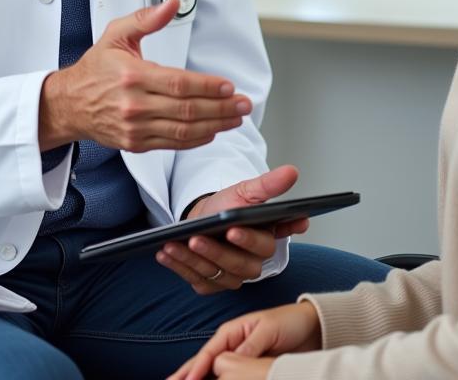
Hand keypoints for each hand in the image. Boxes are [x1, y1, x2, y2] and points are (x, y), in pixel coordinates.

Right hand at [38, 0, 251, 151]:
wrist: (69, 104)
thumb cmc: (95, 69)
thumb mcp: (116, 35)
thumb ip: (146, 19)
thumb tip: (172, 3)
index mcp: (132, 76)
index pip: (178, 84)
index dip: (207, 86)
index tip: (229, 86)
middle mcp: (134, 105)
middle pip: (186, 110)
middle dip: (221, 108)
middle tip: (244, 104)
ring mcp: (136, 127)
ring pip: (184, 130)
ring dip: (215, 125)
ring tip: (236, 118)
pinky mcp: (137, 143)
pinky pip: (173, 143)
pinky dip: (196, 139)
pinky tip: (213, 130)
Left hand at [156, 165, 310, 294]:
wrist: (205, 219)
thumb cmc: (228, 207)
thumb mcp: (245, 192)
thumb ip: (268, 185)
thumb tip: (293, 171)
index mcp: (265, 241)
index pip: (263, 244)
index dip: (249, 239)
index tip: (233, 229)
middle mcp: (251, 264)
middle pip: (238, 264)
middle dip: (215, 251)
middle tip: (197, 238)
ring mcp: (230, 277)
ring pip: (214, 272)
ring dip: (191, 259)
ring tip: (174, 244)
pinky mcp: (210, 285)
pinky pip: (194, 279)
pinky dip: (178, 266)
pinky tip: (164, 253)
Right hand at [167, 302, 320, 379]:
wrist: (312, 327)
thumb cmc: (289, 323)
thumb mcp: (268, 330)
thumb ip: (249, 345)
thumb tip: (227, 361)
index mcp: (233, 330)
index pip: (209, 352)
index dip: (196, 368)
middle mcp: (232, 343)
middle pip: (203, 361)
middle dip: (185, 373)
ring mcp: (239, 355)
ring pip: (212, 370)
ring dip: (197, 377)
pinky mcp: (248, 366)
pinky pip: (227, 376)